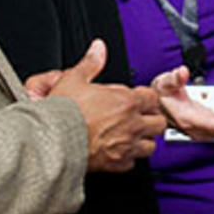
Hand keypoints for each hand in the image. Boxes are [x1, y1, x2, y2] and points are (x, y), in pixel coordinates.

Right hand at [44, 39, 167, 172]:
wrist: (53, 142)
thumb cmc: (64, 113)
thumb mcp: (75, 80)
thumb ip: (91, 63)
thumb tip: (98, 48)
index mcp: (126, 102)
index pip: (153, 98)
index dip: (147, 97)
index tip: (140, 99)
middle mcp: (132, 124)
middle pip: (159, 123)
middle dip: (151, 119)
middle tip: (140, 117)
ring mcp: (126, 145)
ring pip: (151, 146)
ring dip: (144, 140)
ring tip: (132, 135)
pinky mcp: (117, 164)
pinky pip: (132, 162)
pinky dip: (128, 157)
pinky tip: (118, 151)